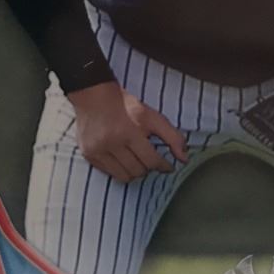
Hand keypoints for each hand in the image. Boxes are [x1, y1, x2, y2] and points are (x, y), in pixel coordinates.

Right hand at [69, 81, 187, 182]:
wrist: (94, 97)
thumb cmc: (125, 106)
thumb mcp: (152, 116)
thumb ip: (172, 136)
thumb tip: (184, 158)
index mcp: (130, 132)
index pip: (151, 161)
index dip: (163, 166)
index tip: (167, 166)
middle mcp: (112, 143)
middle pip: (138, 170)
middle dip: (148, 167)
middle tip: (149, 158)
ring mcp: (98, 151)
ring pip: (124, 176)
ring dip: (134, 171)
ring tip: (137, 160)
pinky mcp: (88, 155)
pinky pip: (109, 173)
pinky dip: (119, 169)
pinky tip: (122, 159)